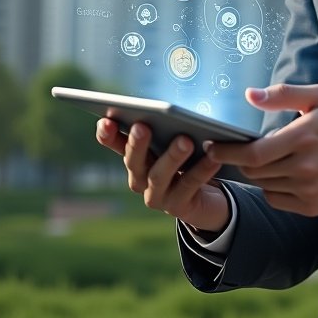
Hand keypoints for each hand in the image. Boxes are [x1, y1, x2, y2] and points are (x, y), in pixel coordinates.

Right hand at [95, 119, 229, 233]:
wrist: (205, 199)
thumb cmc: (186, 161)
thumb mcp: (172, 143)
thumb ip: (167, 129)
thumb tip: (169, 109)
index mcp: (135, 159)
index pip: (116, 145)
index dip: (108, 135)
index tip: (105, 120)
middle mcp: (140, 180)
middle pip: (134, 162)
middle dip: (136, 144)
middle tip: (141, 126)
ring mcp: (156, 197)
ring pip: (160, 176)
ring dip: (172, 157)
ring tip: (185, 140)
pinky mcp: (178, 207)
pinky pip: (190, 185)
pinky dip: (201, 170)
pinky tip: (213, 157)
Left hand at [204, 84, 317, 216]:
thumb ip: (282, 94)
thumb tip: (249, 95)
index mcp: (304, 137)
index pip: (253, 153)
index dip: (226, 152)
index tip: (211, 146)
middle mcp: (305, 167)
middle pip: (253, 171)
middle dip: (239, 161)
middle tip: (234, 150)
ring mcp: (308, 190)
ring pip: (263, 185)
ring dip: (257, 173)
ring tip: (264, 160)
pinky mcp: (311, 207)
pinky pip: (276, 199)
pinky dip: (271, 187)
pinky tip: (282, 174)